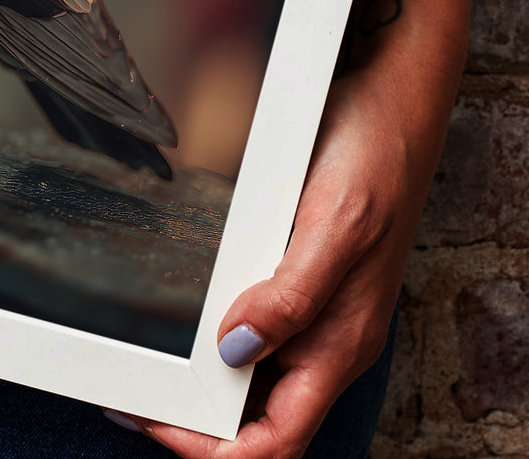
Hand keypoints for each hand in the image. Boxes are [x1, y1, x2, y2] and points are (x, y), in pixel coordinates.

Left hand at [111, 71, 427, 457]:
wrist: (393, 104)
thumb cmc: (376, 158)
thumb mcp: (335, 226)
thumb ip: (291, 296)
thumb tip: (234, 349)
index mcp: (340, 345)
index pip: (278, 440)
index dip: (217, 450)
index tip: (158, 423)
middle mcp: (329, 339)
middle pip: (261, 420)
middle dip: (198, 425)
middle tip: (135, 400)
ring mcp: (318, 312)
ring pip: (257, 381)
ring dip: (205, 387)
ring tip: (148, 374)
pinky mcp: (304, 279)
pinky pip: (259, 332)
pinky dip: (217, 343)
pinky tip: (183, 327)